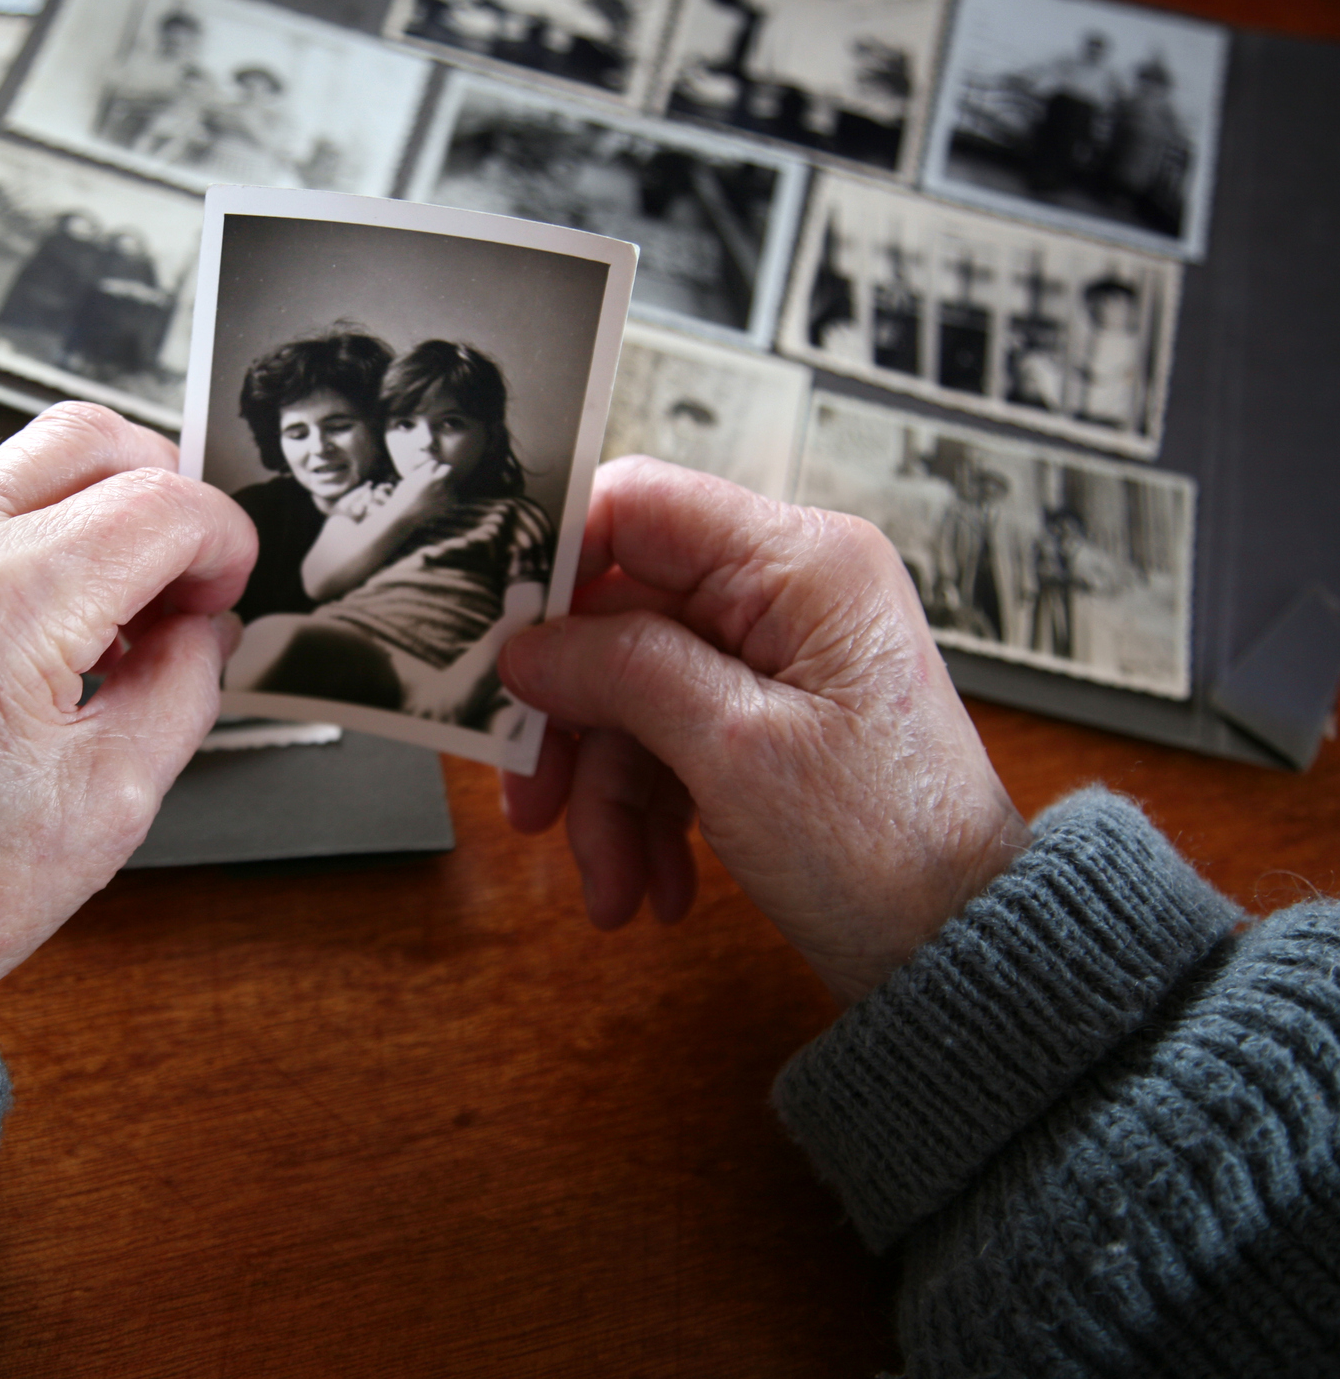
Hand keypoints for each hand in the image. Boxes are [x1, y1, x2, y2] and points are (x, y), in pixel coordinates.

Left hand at [0, 404, 255, 1003]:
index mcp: (1, 606)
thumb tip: (205, 622)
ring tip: (103, 621)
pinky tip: (35, 626)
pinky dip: (20, 539)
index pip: (160, 505)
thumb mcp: (115, 798)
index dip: (222, 542)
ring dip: (89, 516)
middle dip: (161, 494)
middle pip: (90, 439)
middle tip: (179, 581)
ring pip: (22, 460)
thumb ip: (186, 682)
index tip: (226, 592)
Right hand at [495, 458, 1029, 1004]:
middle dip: (573, 723)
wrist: (959, 952)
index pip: (638, 507)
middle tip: (529, 799)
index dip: (555, 568)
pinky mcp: (768, 719)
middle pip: (620, 618)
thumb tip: (528, 646)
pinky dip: (644, 814)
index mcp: (800, 563)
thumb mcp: (734, 750)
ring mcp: (777, 658)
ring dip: (605, 794)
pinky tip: (648, 882)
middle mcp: (788, 593)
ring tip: (607, 881)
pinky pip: (668, 741)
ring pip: (633, 693)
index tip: (499, 643)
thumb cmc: (887, 850)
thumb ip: (622, 671)